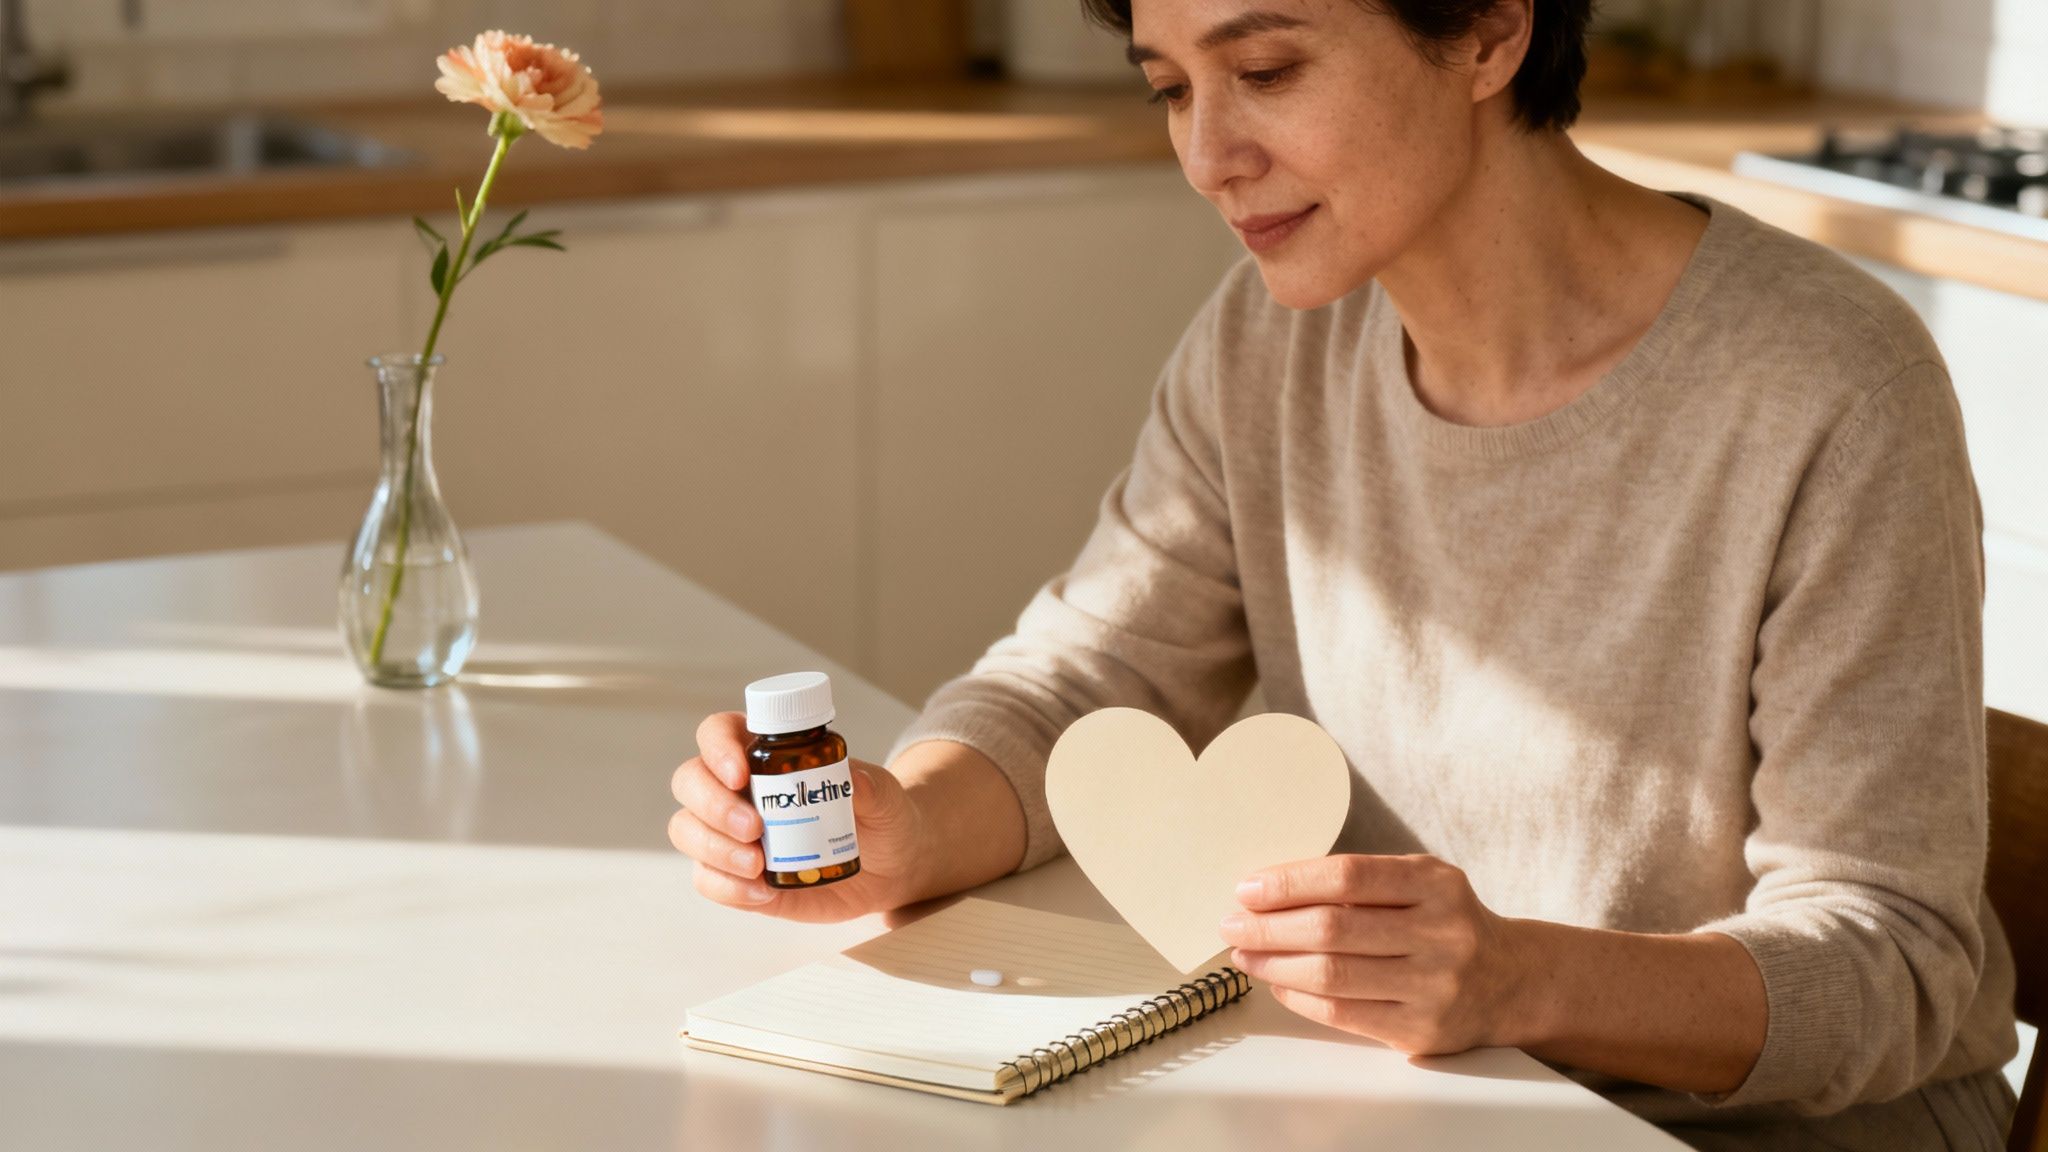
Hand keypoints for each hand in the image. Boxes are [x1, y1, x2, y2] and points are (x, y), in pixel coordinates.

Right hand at [668, 712, 931, 922]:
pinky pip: (707, 879)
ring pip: (687, 830)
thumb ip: (875, 788)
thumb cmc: (883, 817)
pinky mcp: (737, 876)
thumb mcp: (889, 799)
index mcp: (766, 752)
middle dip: (712, 805)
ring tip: (758, 865)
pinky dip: (727, 887)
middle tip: (754, 828)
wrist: (892, 866)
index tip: (741, 773)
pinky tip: (763, 892)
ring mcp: (731, 834)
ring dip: (714, 848)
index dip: (718, 747)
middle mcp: (738, 789)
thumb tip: (853, 780)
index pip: (718, 732)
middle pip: (690, 780)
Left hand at [1219, 853, 1525, 1054]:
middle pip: (1333, 929)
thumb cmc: (1446, 922)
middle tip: (1232, 923)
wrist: (1510, 981)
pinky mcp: (1422, 1031)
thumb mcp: (1422, 883)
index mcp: (1436, 884)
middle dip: (1269, 926)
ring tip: (1245, 953)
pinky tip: (1279, 981)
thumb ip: (1362, 881)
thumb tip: (1271, 888)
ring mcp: (1434, 987)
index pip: (1349, 877)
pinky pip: (1343, 1013)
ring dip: (1274, 963)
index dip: (1290, 882)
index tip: (1248, 888)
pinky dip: (1299, 997)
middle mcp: (1441, 934)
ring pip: (1333, 975)